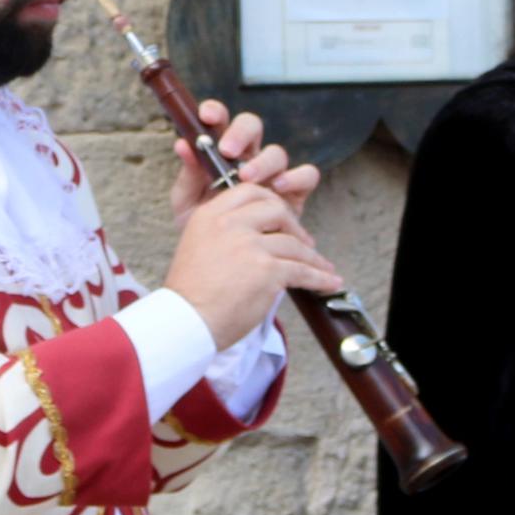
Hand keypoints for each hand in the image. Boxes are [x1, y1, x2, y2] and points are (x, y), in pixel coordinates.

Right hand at [160, 178, 345, 350]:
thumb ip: (222, 232)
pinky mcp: (267, 270)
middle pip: (276, 209)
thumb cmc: (190, 294)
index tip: (281, 217)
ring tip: (321, 267)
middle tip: (302, 242)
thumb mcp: (197, 246)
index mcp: (210, 215)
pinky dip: (320, 278)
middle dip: (294, 225)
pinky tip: (329, 282)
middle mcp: (230, 225)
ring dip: (312, 257)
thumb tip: (256, 233)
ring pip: (294, 243)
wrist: (186, 322)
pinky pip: (303, 270)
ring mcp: (250, 246)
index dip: (271, 201)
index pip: (249, 191)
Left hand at [168, 96, 322, 220]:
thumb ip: (188, 176)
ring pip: (276, 152)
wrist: (228, 265)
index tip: (207, 116)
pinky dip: (295, 178)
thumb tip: (182, 145)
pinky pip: (306, 175)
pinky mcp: (295, 193)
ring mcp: (273, 174)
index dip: (216, 112)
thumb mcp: (188, 205)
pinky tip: (279, 189)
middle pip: (252, 127)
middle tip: (228, 151)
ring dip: (262, 162)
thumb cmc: (207, 228)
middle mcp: (248, 157)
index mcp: (220, 154)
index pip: (220, 122)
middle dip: (240, 134)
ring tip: (248, 178)